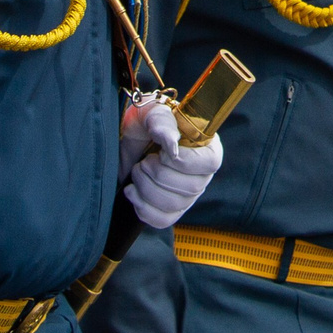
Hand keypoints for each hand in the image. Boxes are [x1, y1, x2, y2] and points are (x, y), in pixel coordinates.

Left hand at [119, 99, 222, 230]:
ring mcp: (187, 195)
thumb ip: (162, 122)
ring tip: (138, 171)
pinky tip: (132, 191)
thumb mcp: (149, 113)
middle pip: (191, 188)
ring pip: (174, 205)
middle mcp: (202, 174)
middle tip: (144, 160)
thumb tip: (173, 146)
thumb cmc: (141, 123)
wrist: (122, 143)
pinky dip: (142, 207)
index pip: (209, 163)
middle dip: (158, 175)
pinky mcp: (170, 211)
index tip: (161, 151)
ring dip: (146, 188)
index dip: (182, 162)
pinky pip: (162, 220)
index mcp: (206, 147)